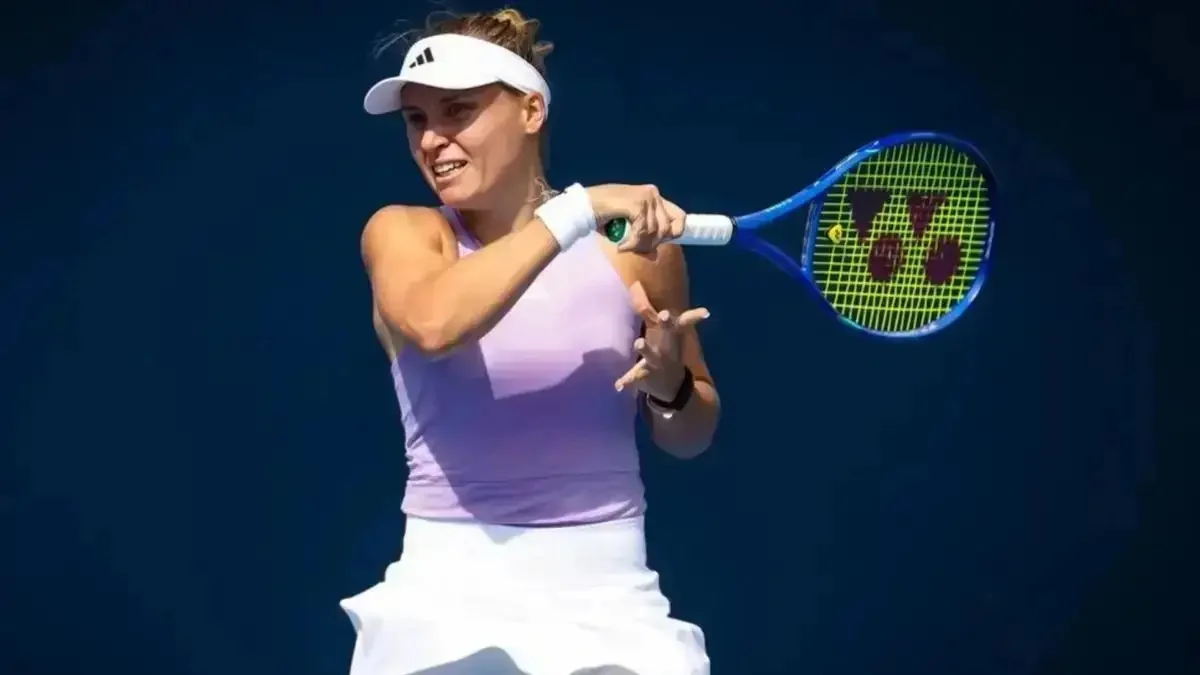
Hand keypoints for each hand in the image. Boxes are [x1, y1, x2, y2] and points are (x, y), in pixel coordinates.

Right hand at [585, 184, 685, 254]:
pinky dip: (631, 244)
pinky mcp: (637, 204)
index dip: (674, 233)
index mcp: (653, 195)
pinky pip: (642, 232)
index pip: (680, 216)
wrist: (583, 206)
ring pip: (654, 233)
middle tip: (635, 248)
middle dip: (652, 243)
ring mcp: (646, 197)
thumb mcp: (630, 221)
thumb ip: (645, 231)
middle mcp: (653, 193)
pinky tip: (620, 246)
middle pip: (667, 229)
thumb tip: (655, 251)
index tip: (658, 244)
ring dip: (639, 246)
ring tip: (625, 247)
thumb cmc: (603, 214)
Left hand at [614, 281, 709, 399]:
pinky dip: (626, 381)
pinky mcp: (645, 376)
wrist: (673, 387)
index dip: (692, 316)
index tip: (704, 312)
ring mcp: (657, 363)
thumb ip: (650, 309)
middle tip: (666, 314)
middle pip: (669, 333)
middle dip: (667, 324)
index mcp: (672, 336)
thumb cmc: (668, 350)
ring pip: (651, 355)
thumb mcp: (666, 333)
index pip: (682, 322)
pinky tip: (618, 385)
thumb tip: (635, 282)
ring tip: (638, 342)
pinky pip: (634, 378)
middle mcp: (667, 348)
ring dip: (645, 349)